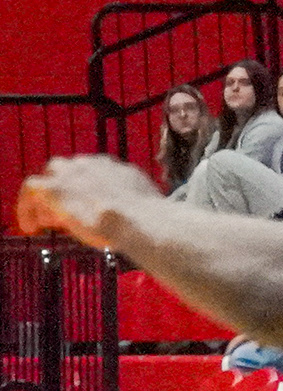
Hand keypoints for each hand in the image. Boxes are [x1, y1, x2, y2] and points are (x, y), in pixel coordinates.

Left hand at [15, 156, 158, 249]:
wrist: (138, 221)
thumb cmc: (147, 219)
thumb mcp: (144, 201)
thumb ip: (131, 198)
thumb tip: (135, 210)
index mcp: (115, 168)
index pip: (92, 172)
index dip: (84, 190)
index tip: (84, 206)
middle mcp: (92, 164)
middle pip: (68, 169)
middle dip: (64, 188)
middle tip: (63, 212)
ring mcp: (71, 174)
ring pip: (48, 177)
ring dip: (47, 198)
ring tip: (47, 221)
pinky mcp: (53, 188)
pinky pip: (31, 189)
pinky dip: (27, 207)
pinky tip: (32, 226)